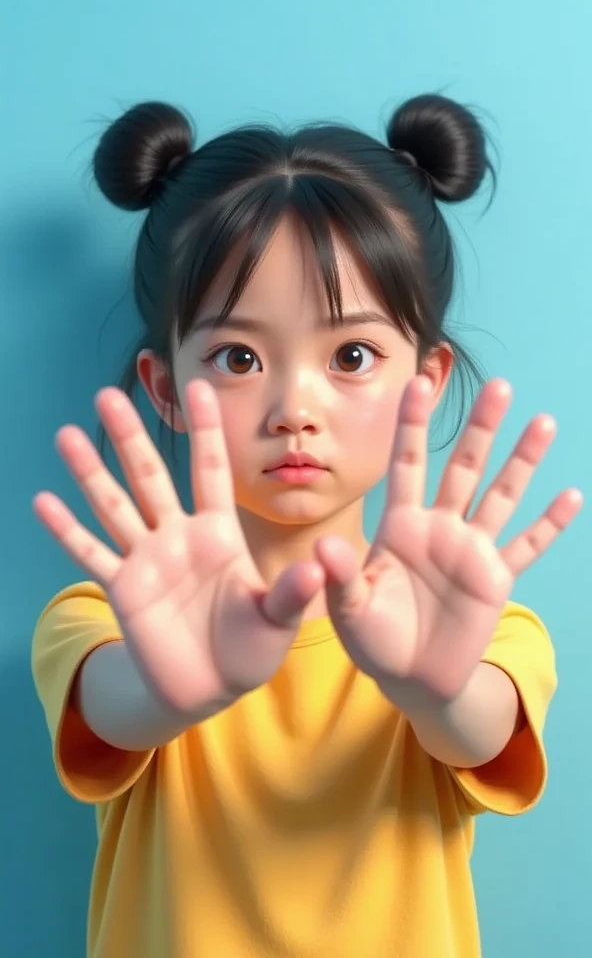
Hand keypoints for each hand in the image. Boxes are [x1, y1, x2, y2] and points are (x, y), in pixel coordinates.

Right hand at [34, 381, 323, 715]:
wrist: (213, 687)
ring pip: (114, 506)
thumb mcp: (279, 619)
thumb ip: (291, 593)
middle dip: (130, 437)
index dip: (205, 430)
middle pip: (150, 476)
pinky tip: (43, 502)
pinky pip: (92, 555)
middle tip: (108, 396)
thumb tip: (314, 569)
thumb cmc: (251, 646)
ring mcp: (147, 560)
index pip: (211, 470)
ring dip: (90, 473)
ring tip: (66, 435)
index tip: (200, 386)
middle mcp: (179, 536)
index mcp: (219, 533)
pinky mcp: (125, 590)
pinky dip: (67, 531)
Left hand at [315, 377, 581, 700]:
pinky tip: (571, 496)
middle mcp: (439, 527)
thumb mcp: (349, 608)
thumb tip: (323, 546)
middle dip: (481, 429)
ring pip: (500, 495)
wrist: (409, 677)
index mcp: (400, 525)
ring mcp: (470, 550)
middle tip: (500, 387)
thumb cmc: (372, 638)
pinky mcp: (494, 579)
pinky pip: (526, 547)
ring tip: (542, 423)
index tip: (419, 381)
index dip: (413, 424)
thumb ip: (341, 576)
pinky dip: (549, 525)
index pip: (407, 464)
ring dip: (522, 462)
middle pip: (463, 467)